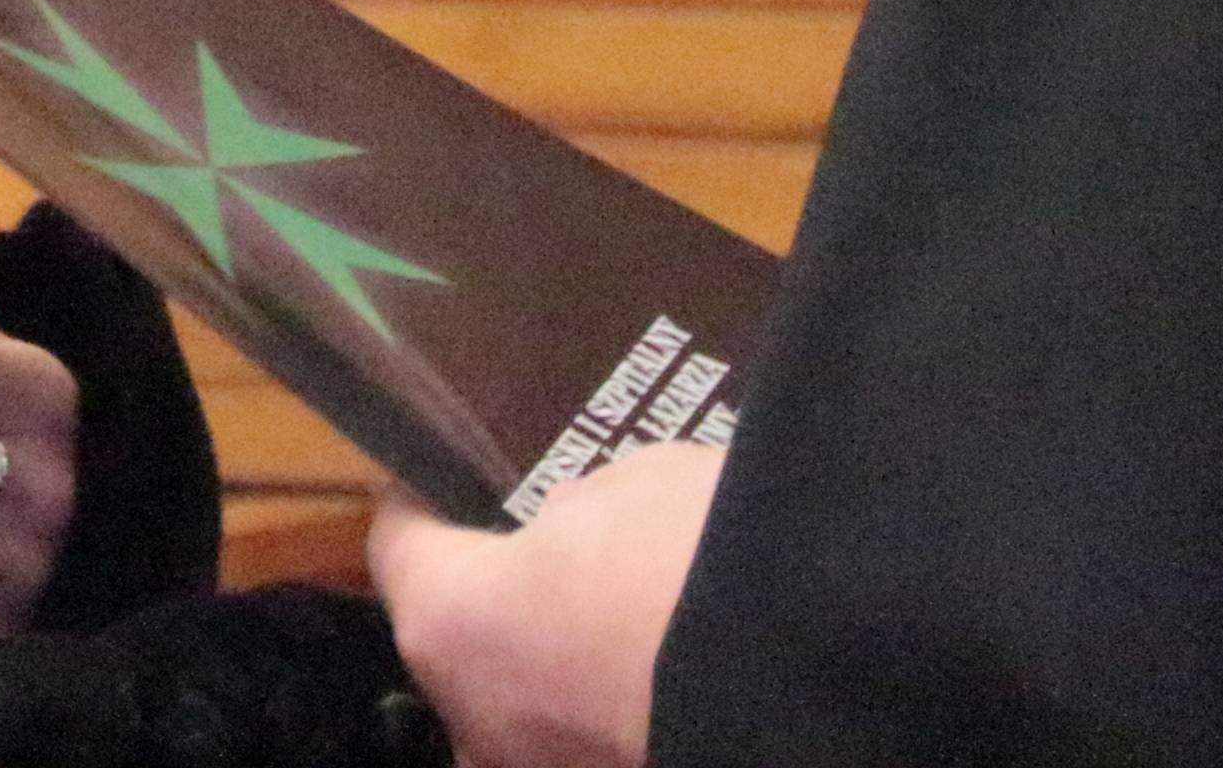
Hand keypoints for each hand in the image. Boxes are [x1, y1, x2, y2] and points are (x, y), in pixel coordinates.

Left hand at [364, 434, 722, 767]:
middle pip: (465, 644)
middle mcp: (475, 726)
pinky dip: (620, 717)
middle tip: (567, 559)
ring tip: (635, 628)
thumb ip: (576, 515)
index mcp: (450, 622)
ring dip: (568, 675)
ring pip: (534, 714)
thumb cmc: (701, 563)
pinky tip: (677, 681)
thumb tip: (573, 536)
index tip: (454, 480)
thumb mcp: (631, 488)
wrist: (821, 688)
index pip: (400, 547)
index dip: (430, 505)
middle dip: (507, 603)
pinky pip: (594, 744)